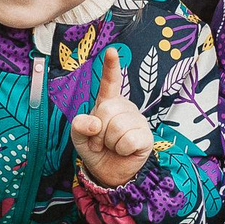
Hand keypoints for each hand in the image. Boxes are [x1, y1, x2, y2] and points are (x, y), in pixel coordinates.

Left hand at [70, 49, 154, 188]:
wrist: (108, 171)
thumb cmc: (95, 148)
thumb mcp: (78, 136)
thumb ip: (79, 125)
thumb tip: (94, 123)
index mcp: (108, 101)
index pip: (110, 81)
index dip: (111, 66)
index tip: (111, 51)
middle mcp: (124, 106)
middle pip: (106, 110)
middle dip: (97, 131)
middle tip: (99, 141)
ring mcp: (137, 120)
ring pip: (116, 127)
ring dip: (108, 142)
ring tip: (111, 146)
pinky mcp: (146, 136)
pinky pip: (127, 140)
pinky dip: (120, 149)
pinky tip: (124, 151)